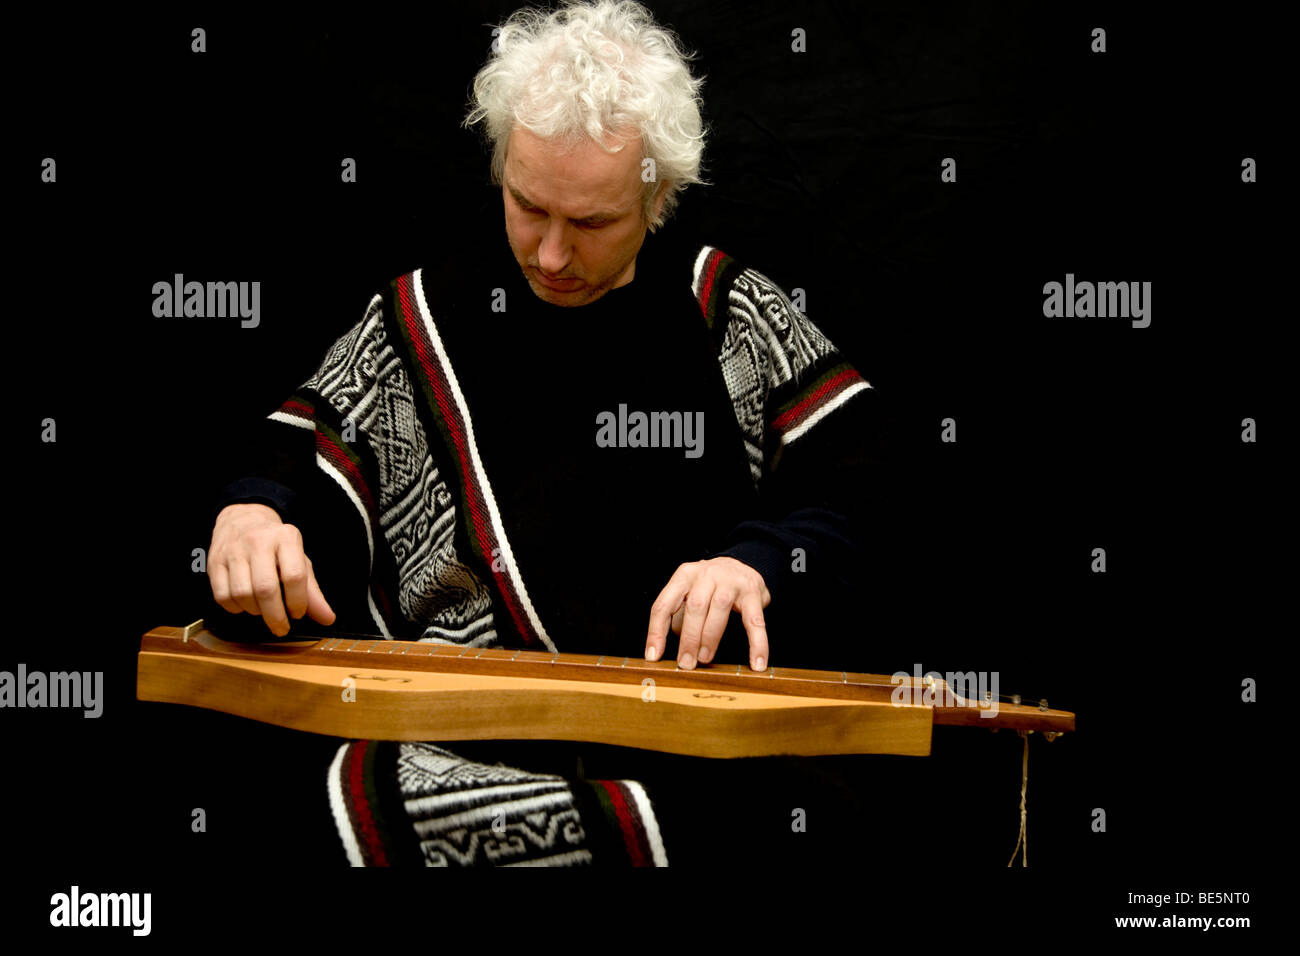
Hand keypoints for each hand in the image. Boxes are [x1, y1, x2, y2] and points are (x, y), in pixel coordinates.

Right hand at [208, 503, 335, 636]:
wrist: (242, 519)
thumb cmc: (276, 547)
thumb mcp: (299, 561)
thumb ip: (313, 591)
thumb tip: (327, 618)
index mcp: (286, 537)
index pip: (294, 576)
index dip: (298, 602)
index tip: (298, 614)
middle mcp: (258, 541)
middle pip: (265, 588)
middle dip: (275, 615)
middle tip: (281, 627)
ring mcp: (233, 550)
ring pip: (242, 594)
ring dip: (254, 611)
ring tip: (263, 610)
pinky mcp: (214, 562)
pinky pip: (222, 596)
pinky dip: (235, 608)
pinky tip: (245, 605)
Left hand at [645, 556, 769, 670]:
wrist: (744, 564)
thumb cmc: (710, 585)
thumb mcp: (689, 592)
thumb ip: (679, 616)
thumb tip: (671, 649)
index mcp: (684, 576)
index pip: (664, 605)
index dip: (656, 632)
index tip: (653, 656)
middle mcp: (706, 574)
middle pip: (694, 606)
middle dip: (689, 638)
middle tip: (686, 663)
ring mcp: (731, 581)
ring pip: (719, 609)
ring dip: (711, 638)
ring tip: (705, 659)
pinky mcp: (753, 593)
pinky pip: (754, 621)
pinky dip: (757, 644)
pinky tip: (756, 663)